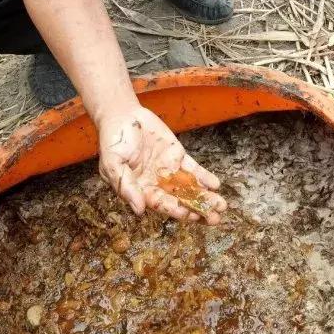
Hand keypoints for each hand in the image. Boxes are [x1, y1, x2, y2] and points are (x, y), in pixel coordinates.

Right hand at [98, 105, 226, 224]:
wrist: (122, 115)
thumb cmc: (112, 141)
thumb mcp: (112, 164)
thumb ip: (126, 186)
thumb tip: (139, 210)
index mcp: (141, 189)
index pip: (162, 204)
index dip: (177, 210)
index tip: (192, 215)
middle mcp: (157, 183)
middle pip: (180, 200)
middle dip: (197, 209)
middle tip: (215, 218)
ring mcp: (168, 170)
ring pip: (189, 187)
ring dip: (205, 197)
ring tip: (221, 205)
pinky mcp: (177, 156)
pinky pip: (193, 169)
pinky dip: (204, 177)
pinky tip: (215, 185)